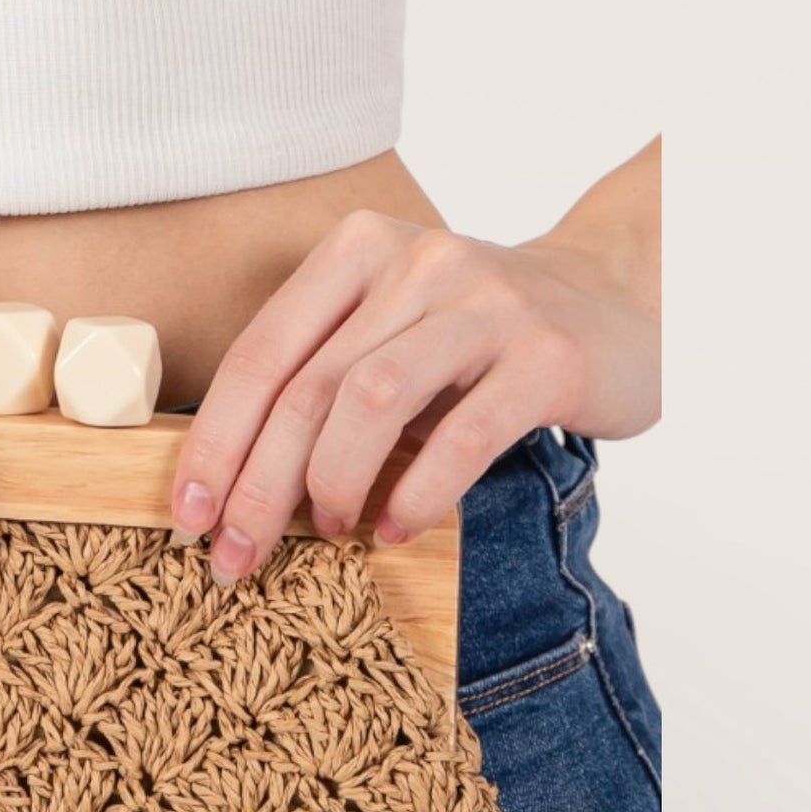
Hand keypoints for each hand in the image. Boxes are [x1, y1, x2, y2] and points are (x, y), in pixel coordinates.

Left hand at [167, 208, 660, 579]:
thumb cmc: (478, 341)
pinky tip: (394, 530)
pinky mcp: (545, 354)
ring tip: (330, 531)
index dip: (214, 442)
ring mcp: (485, 303)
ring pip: (370, 400)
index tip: (189, 517)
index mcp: (359, 254)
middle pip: (307, 388)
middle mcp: (417, 264)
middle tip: (237, 557)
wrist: (622, 299)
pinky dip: (416, 494)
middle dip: (258, 486)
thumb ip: (321, 385)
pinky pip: (462, 435)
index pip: (260, 355)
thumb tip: (230, 489)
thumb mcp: (388, 339)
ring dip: (332, 484)